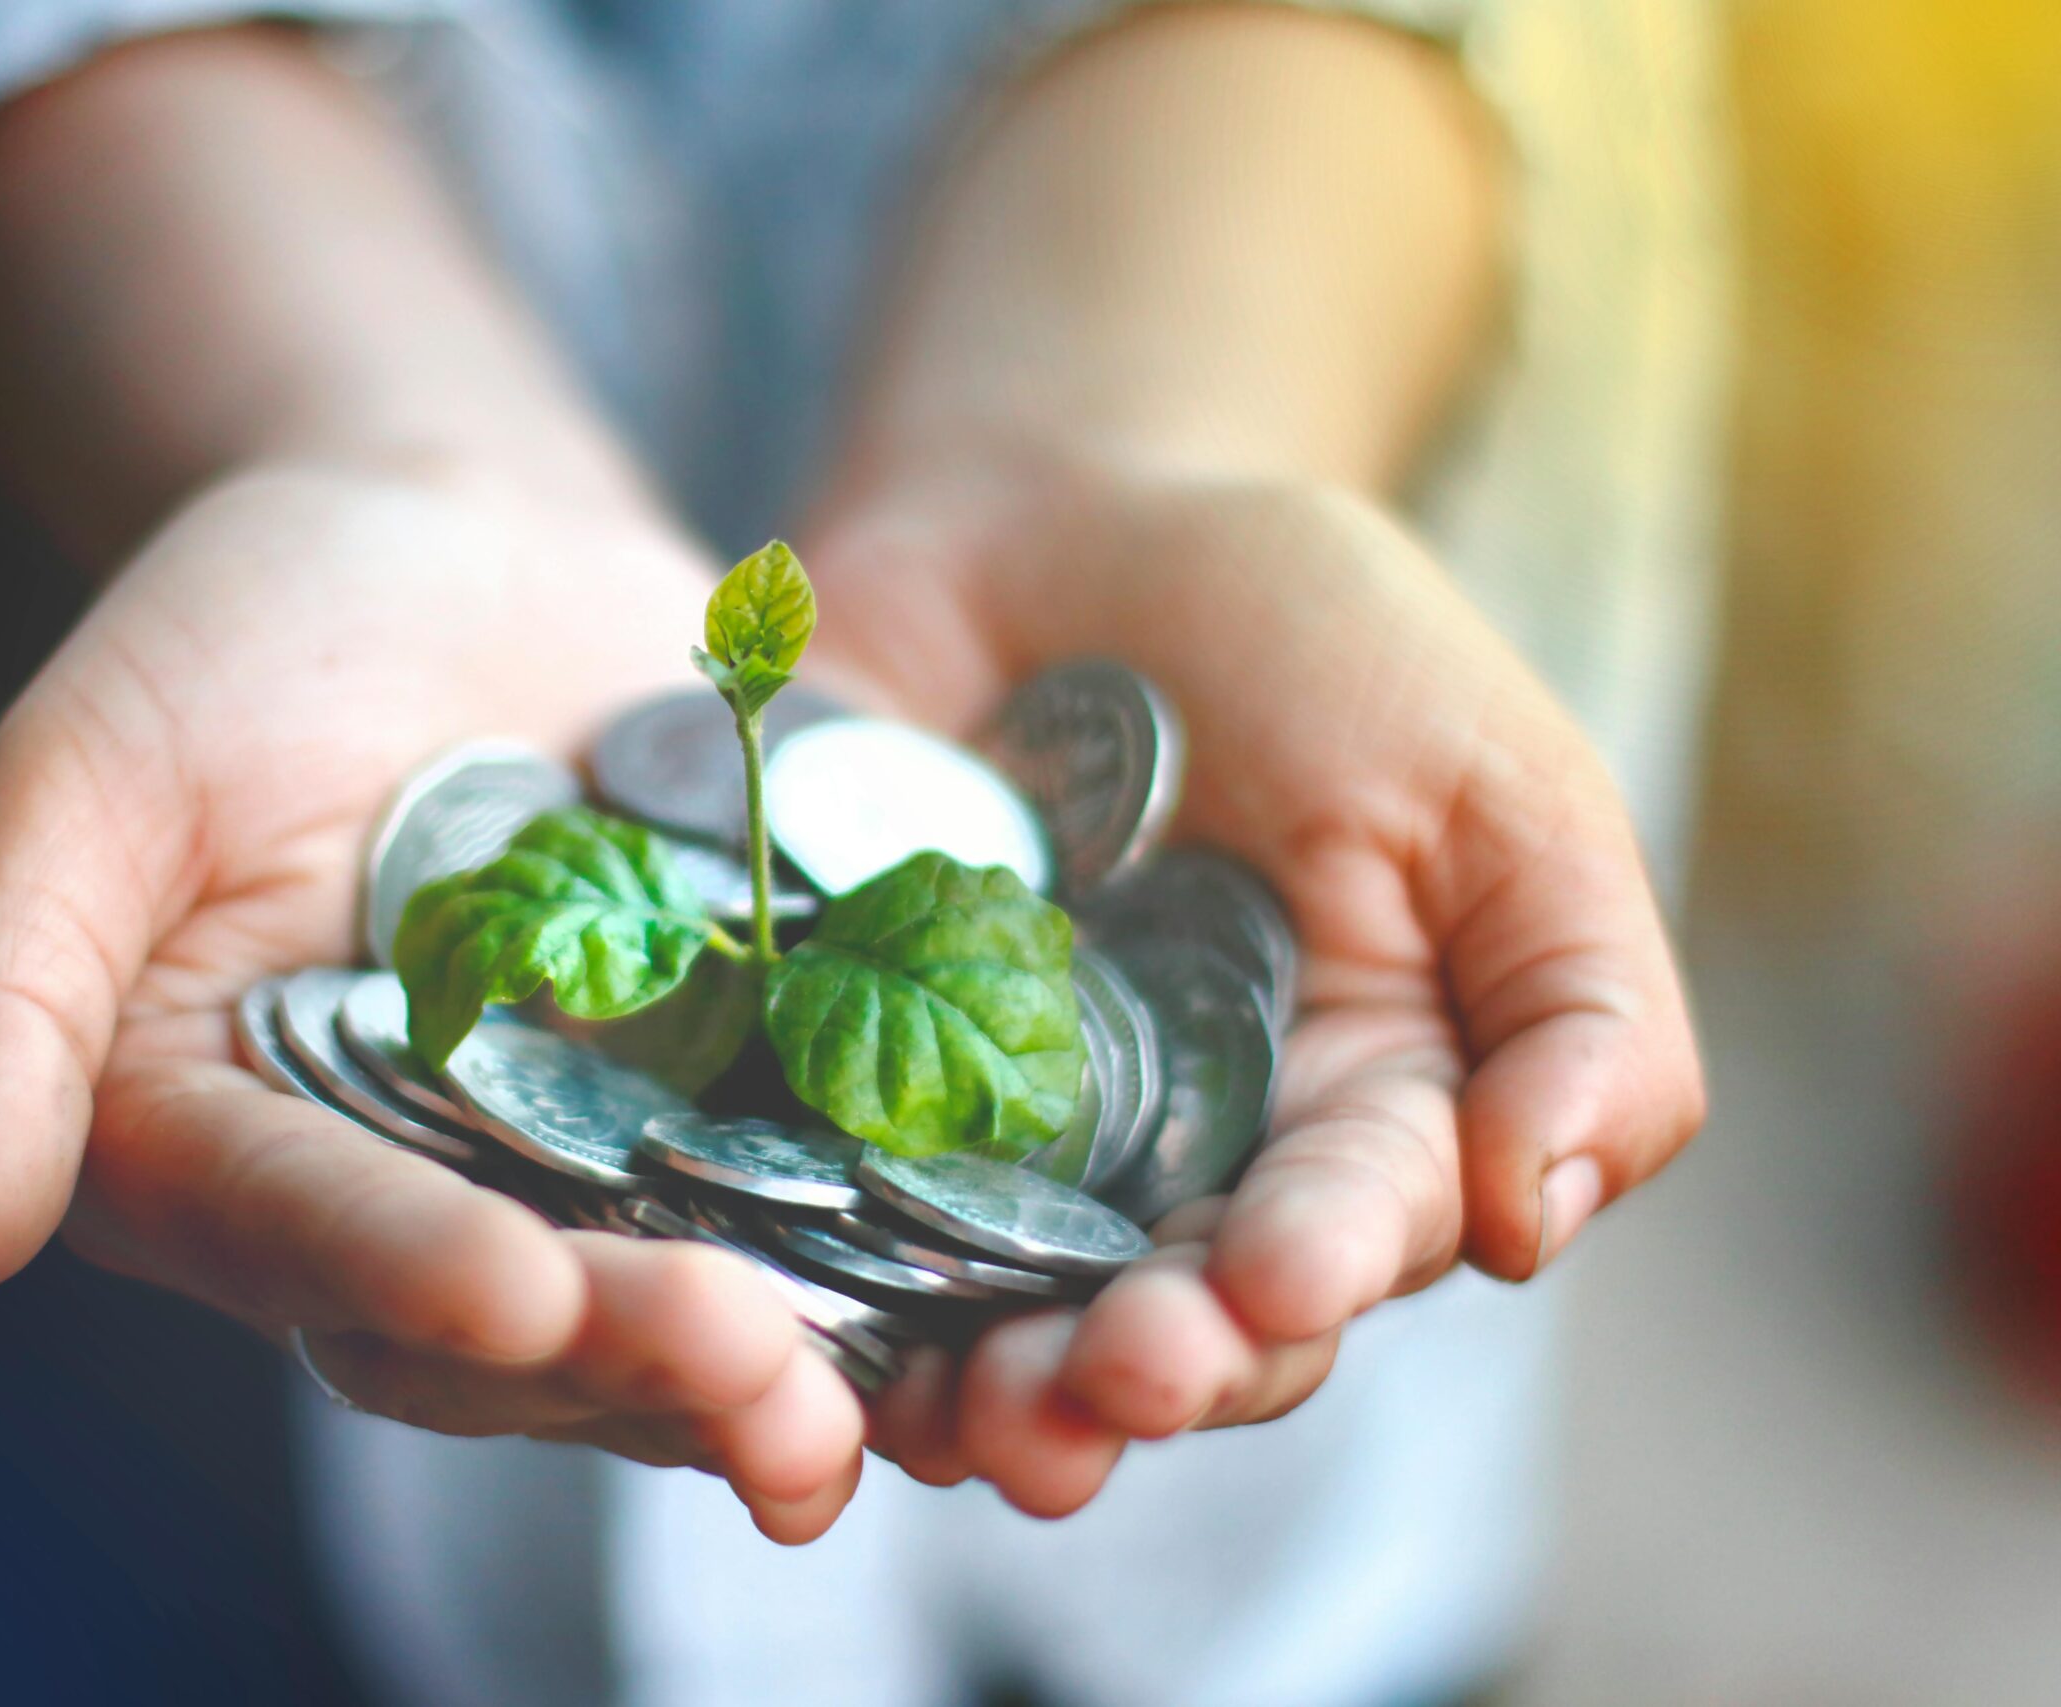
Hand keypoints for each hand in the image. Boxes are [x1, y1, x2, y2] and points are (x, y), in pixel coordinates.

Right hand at [0, 464, 866, 1541]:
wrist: (448, 539)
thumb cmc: (229, 638)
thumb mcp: (86, 773)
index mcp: (229, 1157)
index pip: (310, 1237)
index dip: (407, 1273)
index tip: (512, 1296)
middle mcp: (409, 1205)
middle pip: (516, 1328)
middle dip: (635, 1357)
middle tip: (759, 1378)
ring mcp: (584, 1171)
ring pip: (675, 1310)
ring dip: (776, 1371)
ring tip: (872, 1401)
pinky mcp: (736, 1111)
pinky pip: (814, 1211)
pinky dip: (894, 1268)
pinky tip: (993, 1304)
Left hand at [805, 452, 1705, 1514]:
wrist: (1050, 518)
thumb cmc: (1305, 639)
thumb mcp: (1494, 786)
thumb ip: (1579, 1005)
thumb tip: (1533, 1219)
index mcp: (1352, 1123)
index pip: (1346, 1236)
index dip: (1313, 1270)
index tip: (1275, 1276)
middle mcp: (1178, 1178)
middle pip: (1174, 1327)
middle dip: (1150, 1368)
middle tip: (1112, 1379)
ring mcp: (999, 1153)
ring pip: (998, 1323)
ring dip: (990, 1392)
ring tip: (971, 1416)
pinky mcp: (836, 1102)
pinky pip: (820, 1227)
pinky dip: (819, 1300)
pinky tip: (805, 1341)